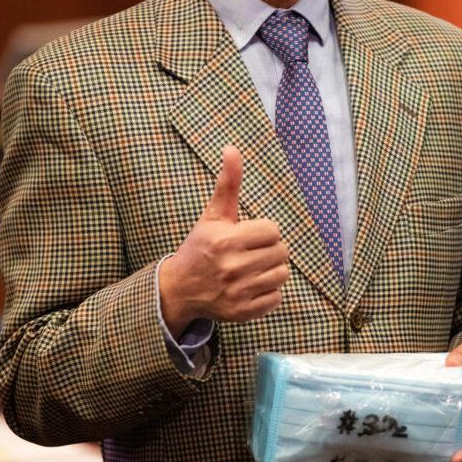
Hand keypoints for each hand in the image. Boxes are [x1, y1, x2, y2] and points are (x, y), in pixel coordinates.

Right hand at [159, 145, 288, 337]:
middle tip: (254, 251)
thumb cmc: (200, 246)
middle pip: (281, 252)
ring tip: (254, 267)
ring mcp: (237, 292)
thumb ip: (227, 183)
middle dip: (270, 249)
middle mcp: (231, 268)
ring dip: (272, 269)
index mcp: (225, 240)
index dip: (264, 230)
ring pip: (281, 275)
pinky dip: (269, 292)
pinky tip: (252, 285)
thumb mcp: (213, 214)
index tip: (250, 234)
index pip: (272, 230)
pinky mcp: (242, 313)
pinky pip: (276, 298)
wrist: (180, 288)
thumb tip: (232, 148)